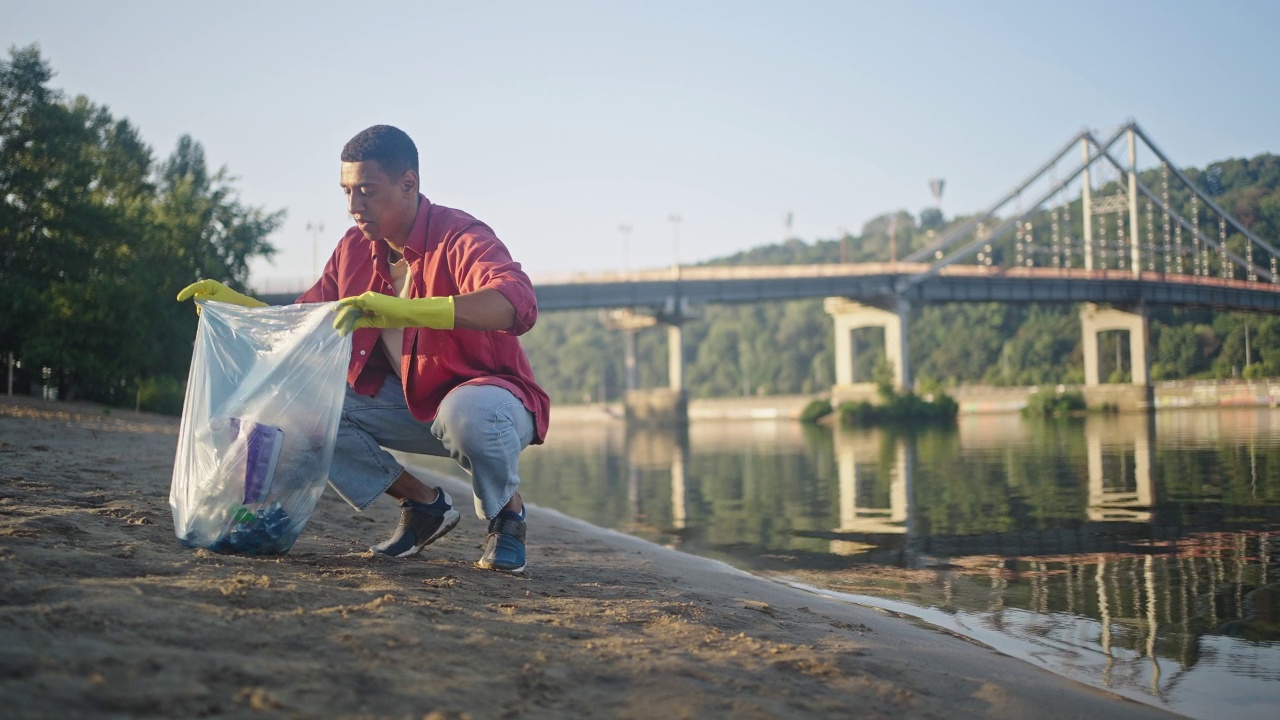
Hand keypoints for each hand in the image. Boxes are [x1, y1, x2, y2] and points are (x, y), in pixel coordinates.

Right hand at [176, 279, 266, 308]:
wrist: (242, 306)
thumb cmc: (231, 302)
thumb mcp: (216, 301)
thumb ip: (204, 299)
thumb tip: (196, 298)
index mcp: (209, 284)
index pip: (195, 288)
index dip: (186, 293)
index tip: (179, 299)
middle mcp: (207, 288)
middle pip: (196, 296)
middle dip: (200, 303)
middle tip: (211, 308)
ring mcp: (208, 295)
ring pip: (199, 303)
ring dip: (204, 308)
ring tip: (216, 310)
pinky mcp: (210, 302)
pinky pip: (203, 307)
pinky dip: (205, 311)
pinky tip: (213, 313)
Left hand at [333, 292, 454, 335]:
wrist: (407, 312)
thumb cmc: (397, 316)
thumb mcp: (377, 322)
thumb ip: (364, 322)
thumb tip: (351, 326)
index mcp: (370, 302)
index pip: (354, 308)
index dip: (346, 315)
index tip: (339, 324)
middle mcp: (366, 297)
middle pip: (349, 307)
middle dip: (340, 317)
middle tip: (334, 327)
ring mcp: (366, 297)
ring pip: (348, 306)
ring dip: (341, 317)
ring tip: (336, 327)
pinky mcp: (366, 299)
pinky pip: (351, 305)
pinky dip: (344, 313)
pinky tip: (339, 321)